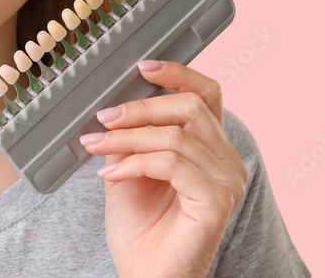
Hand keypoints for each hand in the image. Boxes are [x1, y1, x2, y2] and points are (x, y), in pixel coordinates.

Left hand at [79, 60, 248, 277]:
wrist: (145, 275)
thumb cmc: (140, 227)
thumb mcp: (128, 167)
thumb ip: (130, 135)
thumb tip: (113, 102)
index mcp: (210, 147)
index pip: (206, 94)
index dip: (178, 73)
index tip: (142, 67)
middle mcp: (226, 160)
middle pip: (191, 107)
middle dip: (140, 107)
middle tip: (104, 117)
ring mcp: (226, 180)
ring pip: (176, 135)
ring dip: (128, 137)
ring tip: (97, 146)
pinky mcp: (217, 201)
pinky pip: (172, 164)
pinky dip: (135, 163)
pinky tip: (111, 176)